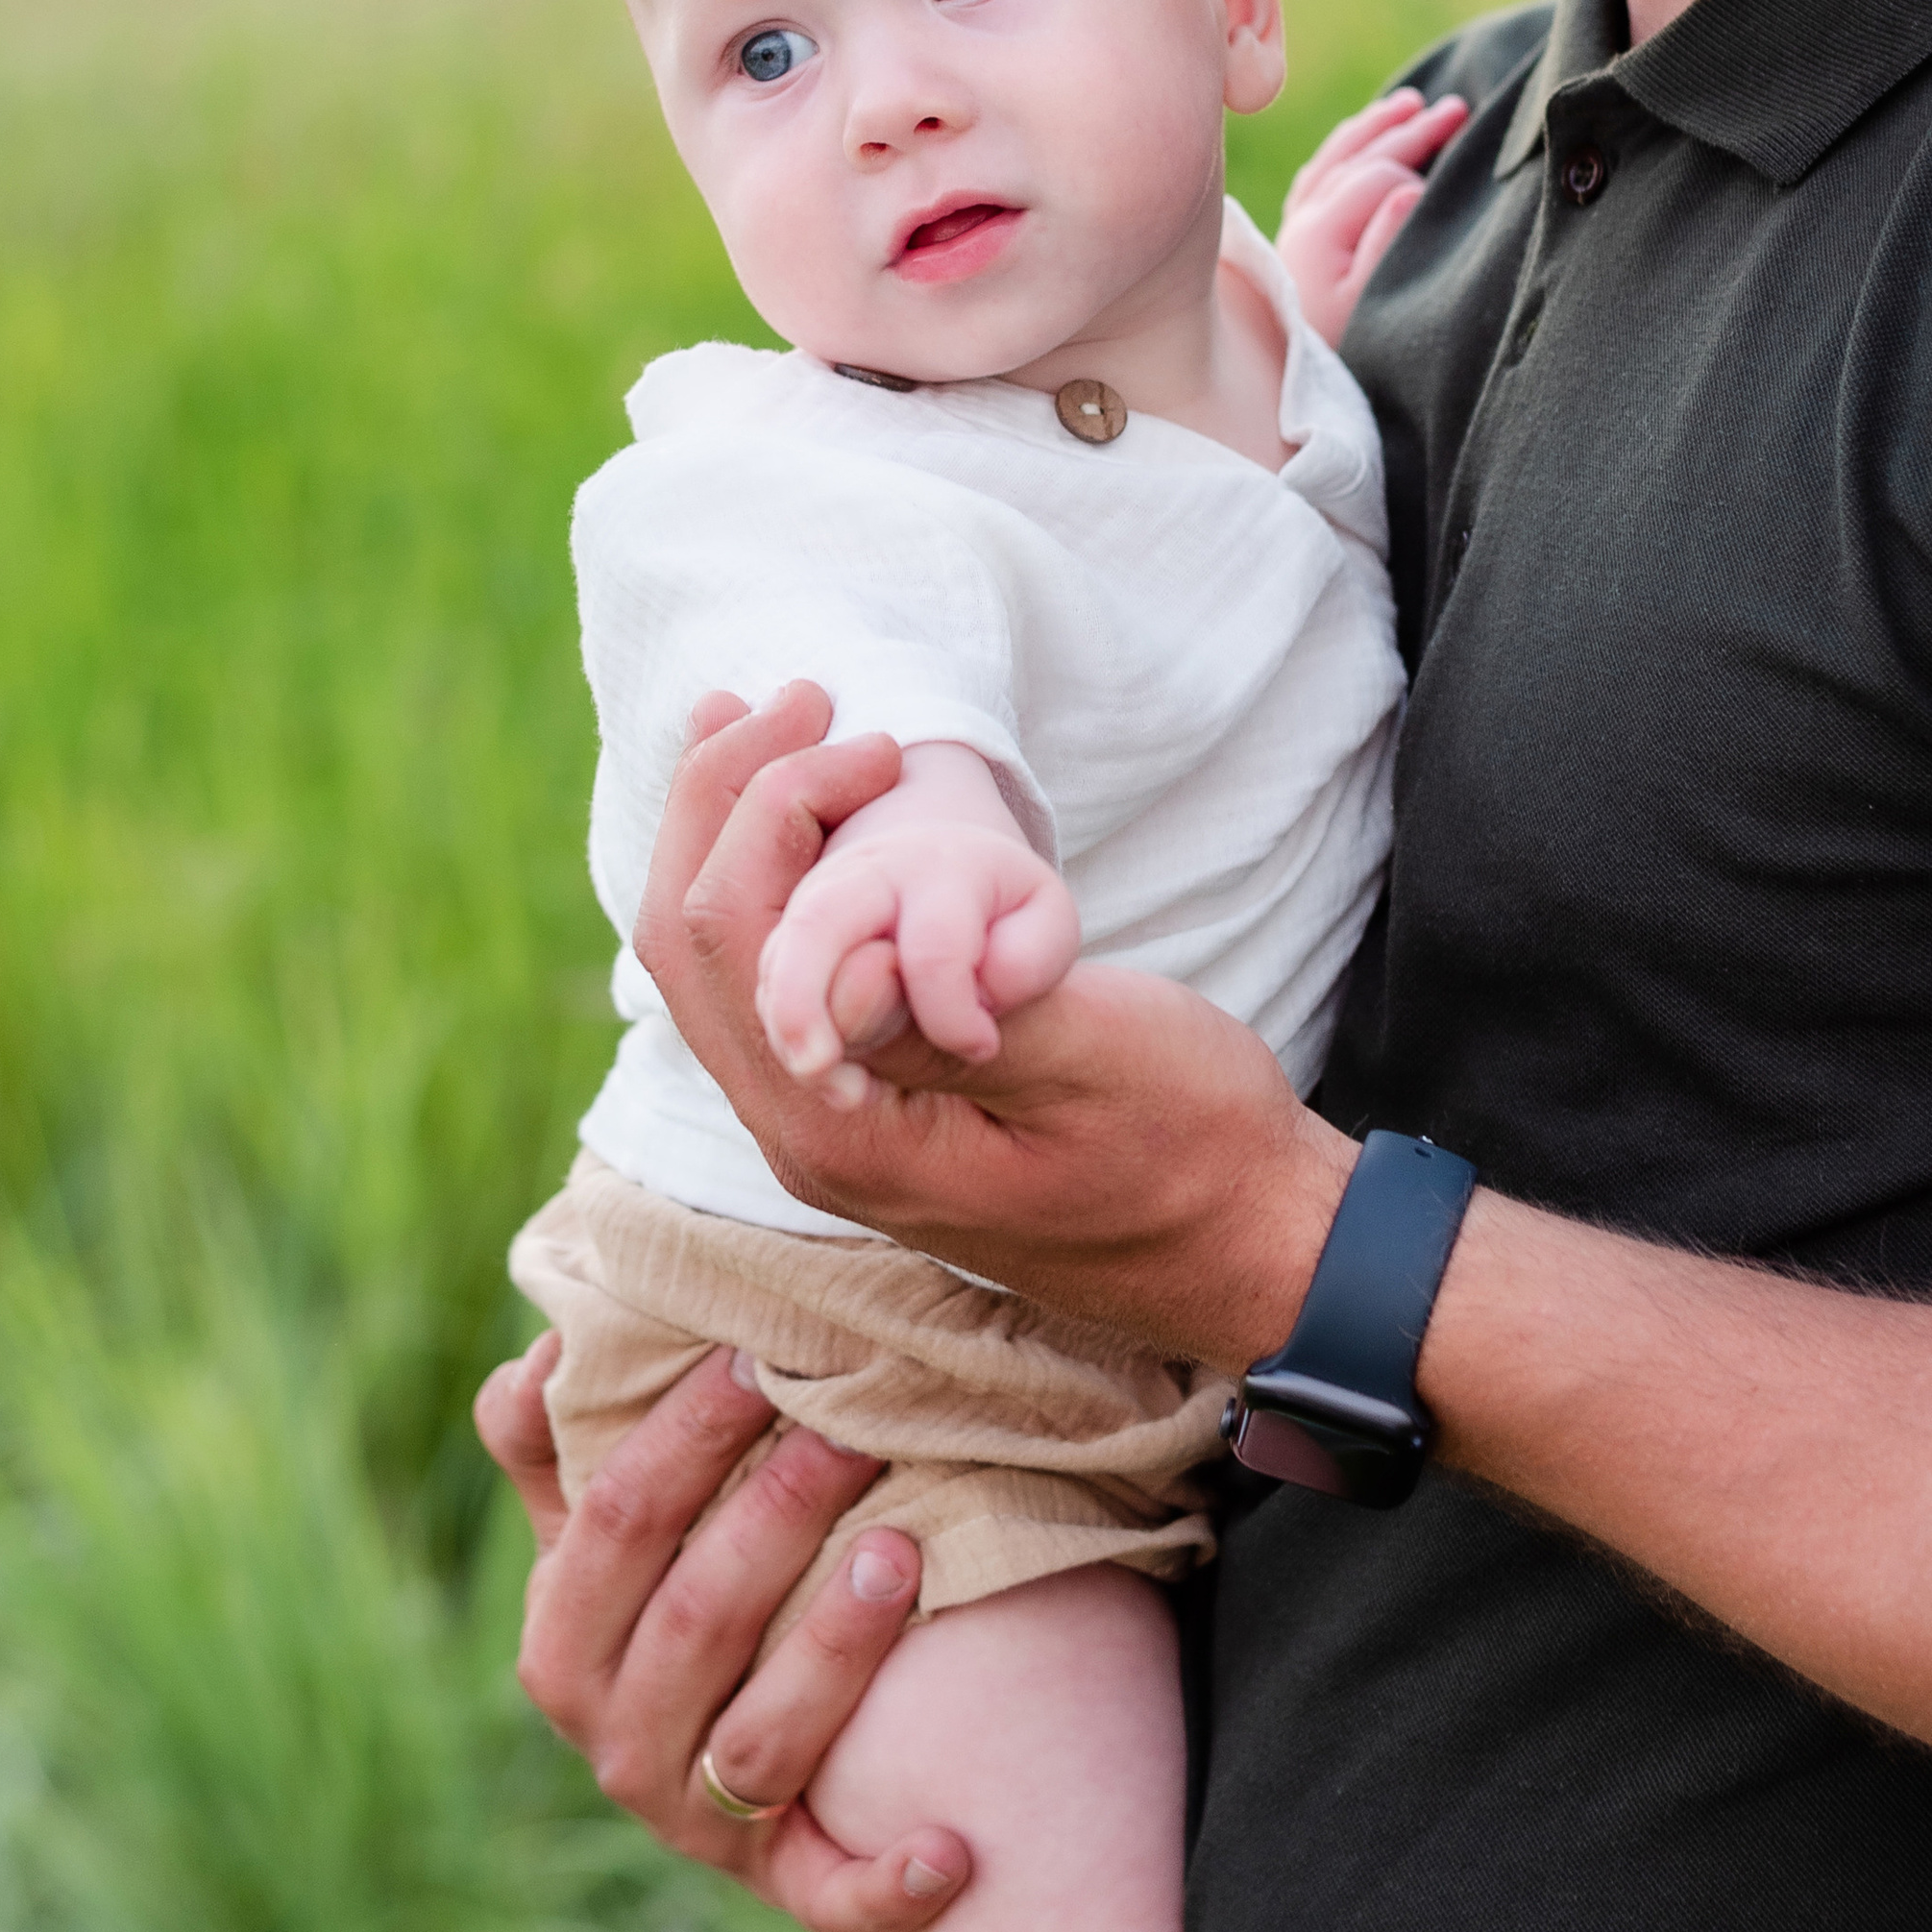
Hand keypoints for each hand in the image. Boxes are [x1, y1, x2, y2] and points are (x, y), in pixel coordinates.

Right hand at [475, 1327, 969, 1931]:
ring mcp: (699, 1823)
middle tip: (856, 1431)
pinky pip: (831, 1895)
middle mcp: (617, 1745)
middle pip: (697, 1621)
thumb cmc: (671, 1596)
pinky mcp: (784, 1885)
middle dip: (776, 1516)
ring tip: (902, 1556)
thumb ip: (553, 1439)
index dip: (681, 1438)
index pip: (613, 1527)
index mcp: (562, 1647)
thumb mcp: (593, 1533)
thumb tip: (548, 1347)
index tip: (757, 1359)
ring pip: (763, 1741)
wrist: (737, 1765)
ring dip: (832, 1651)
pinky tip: (955, 1846)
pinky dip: (888, 1883)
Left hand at [632, 684, 1354, 1363]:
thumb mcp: (1091, 1059)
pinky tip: (800, 815)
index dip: (772, 809)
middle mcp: (809, 1137)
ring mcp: (830, 1129)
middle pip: (691, 951)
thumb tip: (830, 971)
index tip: (875, 733)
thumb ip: (949, 1020)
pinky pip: (769, 985)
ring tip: (758, 718)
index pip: (733, 945)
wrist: (1240, 1238)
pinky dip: (766, 884)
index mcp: (846, 1132)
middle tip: (788, 693)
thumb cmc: (1188, 1142)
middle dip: (717, 804)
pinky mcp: (868, 1108)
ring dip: (725, 837)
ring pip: (716, 969)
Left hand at [1276, 85, 1467, 345]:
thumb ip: (1388, 242)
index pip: (1378, 174)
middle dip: (1407, 130)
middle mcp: (1302, 220)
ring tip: (1409, 105)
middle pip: (1357, 157)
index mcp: (1321, 231)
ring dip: (1373, 128)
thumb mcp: (1371, 303)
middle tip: (1457, 109)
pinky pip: (1319, 177)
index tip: (1461, 157)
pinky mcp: (1297, 240)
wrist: (1289, 388)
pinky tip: (1362, 140)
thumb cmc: (1343, 348)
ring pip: (1334, 159)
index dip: (1421, 162)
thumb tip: (1410, 185)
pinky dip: (1345, 151)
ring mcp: (1296, 227)